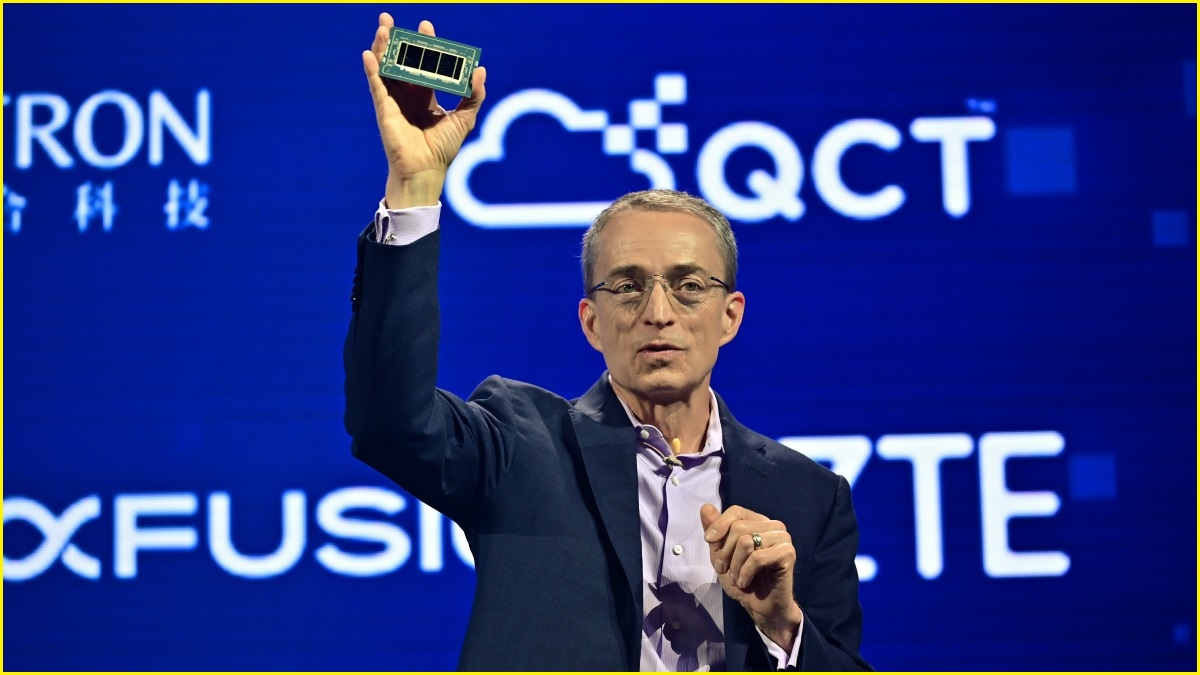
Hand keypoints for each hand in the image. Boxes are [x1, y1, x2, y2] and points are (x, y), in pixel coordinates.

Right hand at [362, 13, 486, 207]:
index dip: (424, 45)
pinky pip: (376, 86)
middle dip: (397, 39)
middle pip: (400, 61)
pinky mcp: (384, 109)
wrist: (427, 169)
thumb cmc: (444, 148)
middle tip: (392, 18)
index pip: (424, 64)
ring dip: (381, 47)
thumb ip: (474, 95)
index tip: (425, 25)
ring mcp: (393, 101)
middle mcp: (407, 95)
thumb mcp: (465, 118)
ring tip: (382, 27)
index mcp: (425, 95)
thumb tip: (481, 69)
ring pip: (385, 68)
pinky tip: (369, 54)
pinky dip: (372, 70)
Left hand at [700, 503, 803, 651]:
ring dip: (735, 565)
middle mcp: (773, 526)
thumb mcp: (721, 554)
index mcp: (759, 522)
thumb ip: (715, 531)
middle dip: (725, 552)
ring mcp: (783, 538)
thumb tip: (706, 507)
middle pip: (738, 527)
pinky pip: (757, 557)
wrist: (760, 607)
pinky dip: (746, 572)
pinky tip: (745, 582)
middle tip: (726, 569)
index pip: (736, 511)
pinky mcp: (788, 553)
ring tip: (738, 577)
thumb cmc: (742, 579)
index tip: (709, 541)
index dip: (719, 525)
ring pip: (746, 542)